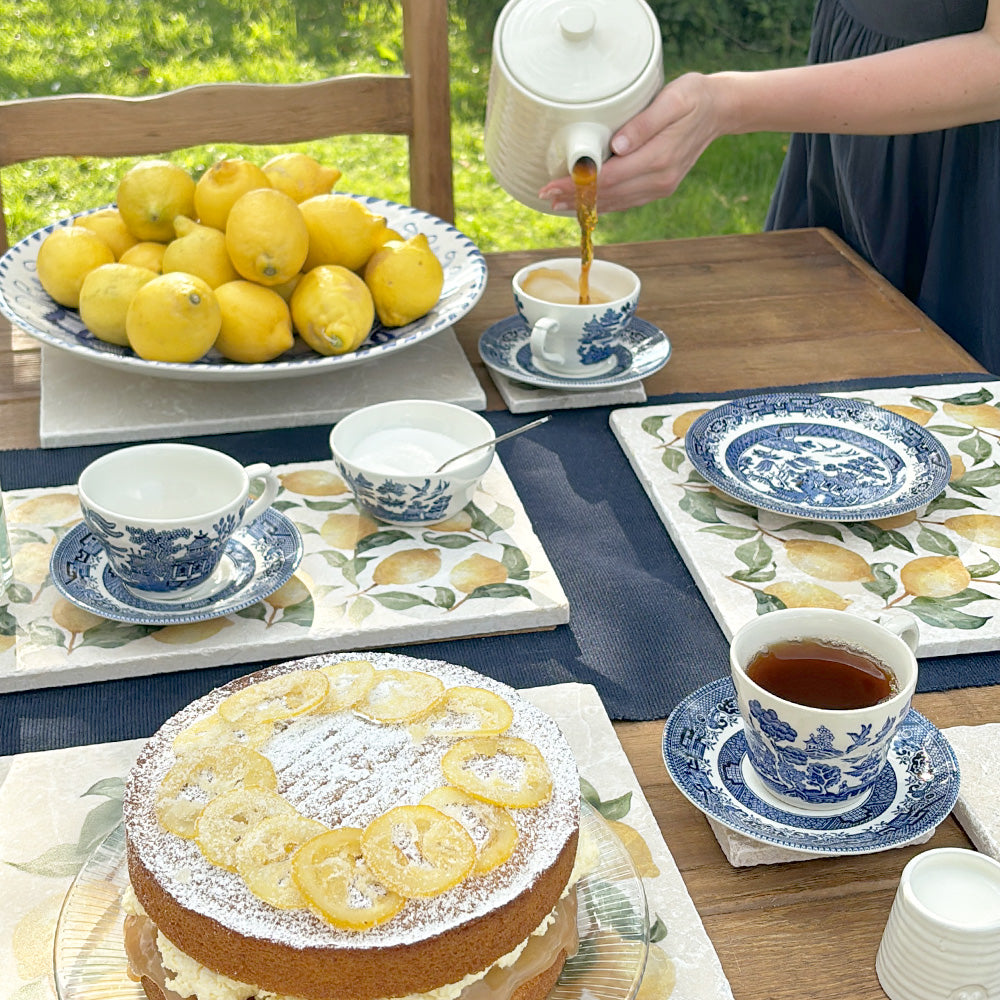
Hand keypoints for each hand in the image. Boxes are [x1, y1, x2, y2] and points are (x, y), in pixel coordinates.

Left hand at [538, 72, 726, 212]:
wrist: (719, 109)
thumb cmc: (693, 97)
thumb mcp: (673, 100)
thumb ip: (644, 124)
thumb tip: (617, 145)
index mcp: (659, 159)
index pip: (608, 178)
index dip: (577, 185)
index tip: (551, 185)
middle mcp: (659, 179)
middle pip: (608, 195)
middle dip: (574, 198)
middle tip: (544, 196)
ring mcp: (660, 186)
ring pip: (615, 202)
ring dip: (585, 205)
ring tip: (557, 203)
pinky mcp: (659, 186)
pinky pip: (626, 200)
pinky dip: (603, 204)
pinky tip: (586, 204)